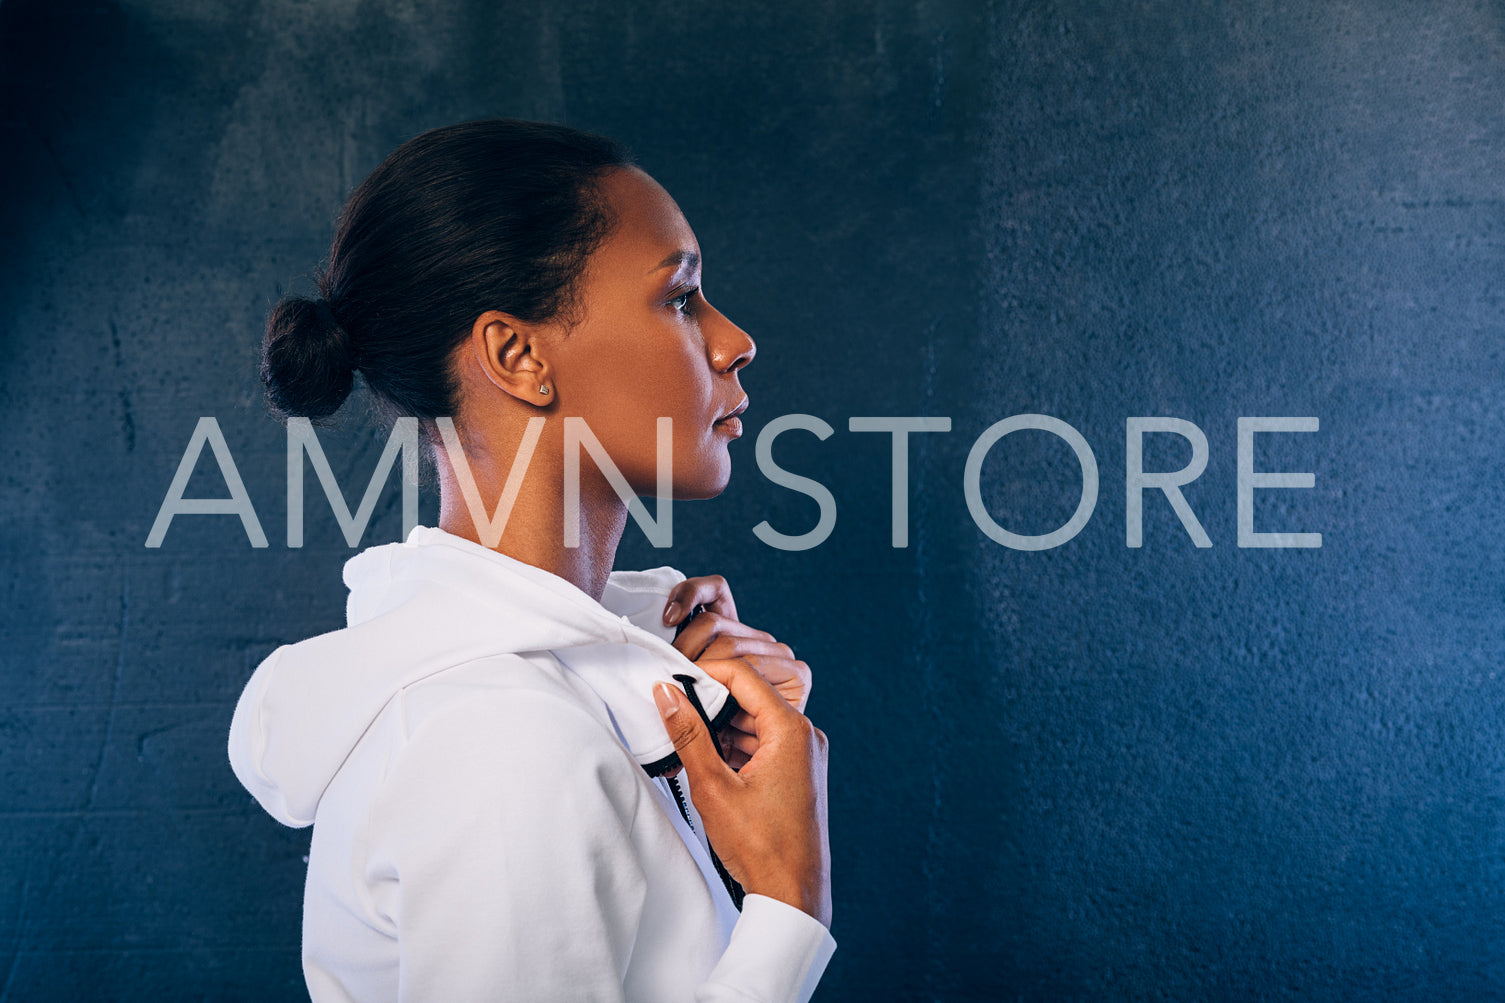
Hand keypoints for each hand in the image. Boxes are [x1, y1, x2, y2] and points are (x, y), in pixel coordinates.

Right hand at [653, 660, 831, 926]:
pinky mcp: (799, 773)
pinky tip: (710, 766)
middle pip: (750, 697)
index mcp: (791, 730)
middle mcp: (805, 736)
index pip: (744, 676)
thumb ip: (688, 734)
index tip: (673, 680)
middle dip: (710, 704)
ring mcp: (804, 755)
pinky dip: (736, 749)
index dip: (705, 672)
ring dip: (721, 730)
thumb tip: (667, 694)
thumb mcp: (712, 786)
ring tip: (688, 749)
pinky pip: (764, 744)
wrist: (793, 895)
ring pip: (755, 722)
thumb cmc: (761, 847)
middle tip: (675, 717)